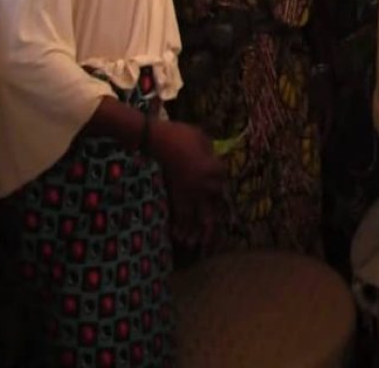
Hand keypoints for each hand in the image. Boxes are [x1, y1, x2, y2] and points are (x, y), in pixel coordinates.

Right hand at [151, 119, 225, 246]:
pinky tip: (177, 234)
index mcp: (213, 170)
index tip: (221, 194)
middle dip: (210, 226)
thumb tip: (214, 159)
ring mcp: (186, 190)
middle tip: (210, 242)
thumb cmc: (182, 134)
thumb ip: (211, 153)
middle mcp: (201, 185)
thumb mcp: (203, 139)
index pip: (221, 185)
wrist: (157, 140)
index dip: (221, 190)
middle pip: (209, 209)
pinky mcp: (172, 190)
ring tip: (195, 245)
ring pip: (192, 215)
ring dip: (193, 231)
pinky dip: (177, 223)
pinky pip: (177, 210)